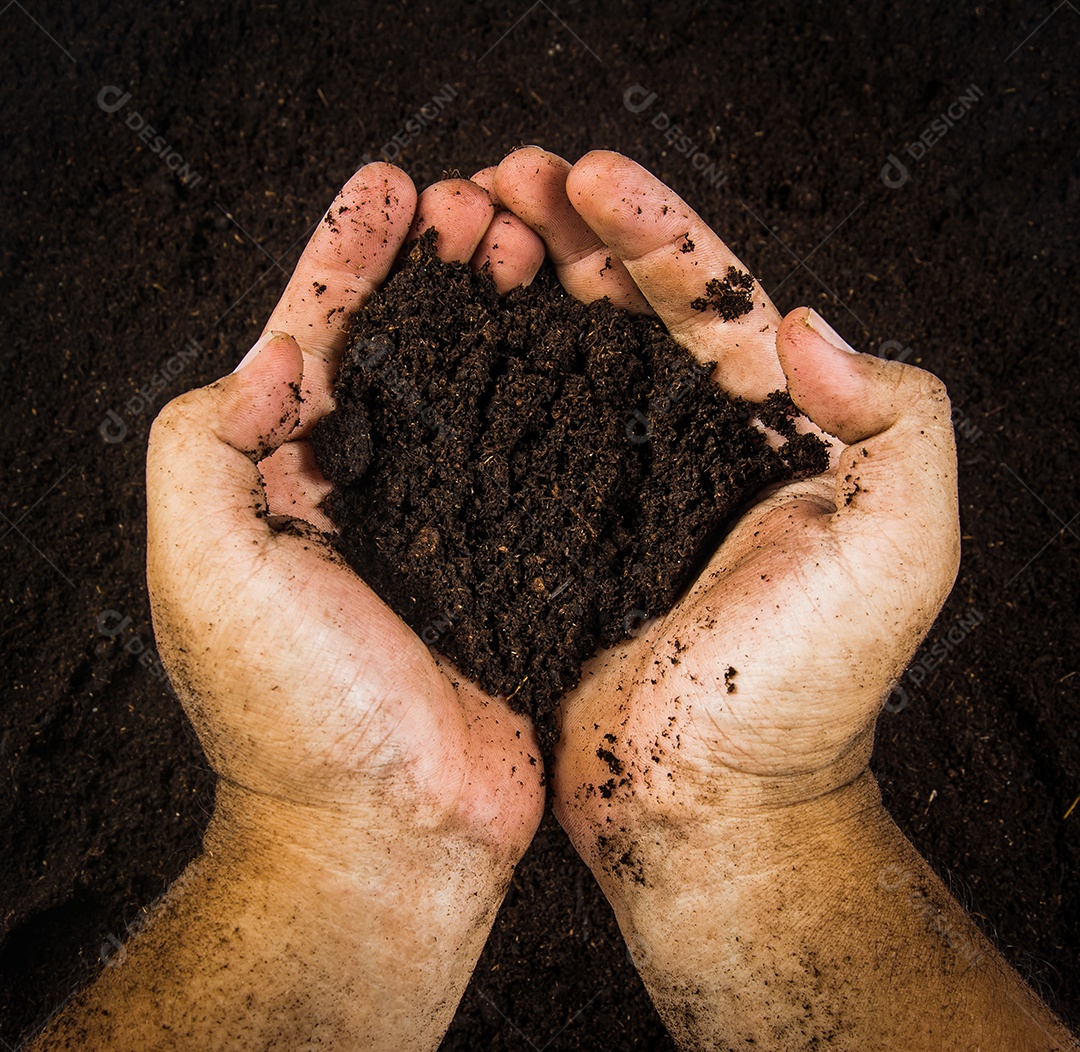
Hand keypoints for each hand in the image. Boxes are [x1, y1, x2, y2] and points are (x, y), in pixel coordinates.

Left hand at [35, 164, 546, 1050]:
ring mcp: (445, 527)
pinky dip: (554, 398)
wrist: (394, 832)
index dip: (345, 257)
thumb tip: (277, 357)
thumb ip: (207, 448)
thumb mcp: (207, 569)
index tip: (388, 187)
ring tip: (533, 246)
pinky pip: (535, 462)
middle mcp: (362, 496)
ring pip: (475, 393)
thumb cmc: (297, 714)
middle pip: (402, 351)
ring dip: (500, 315)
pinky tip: (585, 349)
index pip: (312, 340)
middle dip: (436, 267)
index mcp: (279, 486)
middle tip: (482, 201)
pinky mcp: (513, 562)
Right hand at [493, 148, 1076, 1050]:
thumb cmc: (800, 692)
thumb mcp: (898, 548)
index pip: (713, 300)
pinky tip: (447, 333)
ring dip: (519, 286)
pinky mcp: (551, 534)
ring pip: (563, 358)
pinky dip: (484, 376)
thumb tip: (808, 327)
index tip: (591, 174)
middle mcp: (690, 449)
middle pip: (626, 312)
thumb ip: (895, 420)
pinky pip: (515, 435)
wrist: (706, 805)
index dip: (654, 228)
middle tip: (507, 174)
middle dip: (570, 233)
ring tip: (468, 226)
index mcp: (772, 434)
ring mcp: (613, 488)